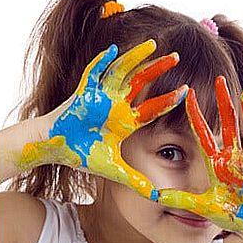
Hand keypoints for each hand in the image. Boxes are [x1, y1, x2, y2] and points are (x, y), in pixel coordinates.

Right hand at [18, 39, 187, 199]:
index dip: (168, 100)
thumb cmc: (82, 155)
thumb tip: (155, 198)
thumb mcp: (113, 169)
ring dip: (136, 58)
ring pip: (122, 72)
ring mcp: (100, 96)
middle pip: (141, 82)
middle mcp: (117, 105)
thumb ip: (134, 180)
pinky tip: (113, 50)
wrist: (55, 149)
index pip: (152, 108)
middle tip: (177, 56)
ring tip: (152, 45)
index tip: (187, 91)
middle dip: (158, 69)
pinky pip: (92, 74)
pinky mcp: (82, 93)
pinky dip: (101, 62)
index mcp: (126, 121)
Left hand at [158, 76, 242, 242]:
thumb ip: (181, 200)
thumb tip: (153, 196)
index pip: (203, 135)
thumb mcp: (203, 207)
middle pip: (228, 125)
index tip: (188, 94)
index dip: (195, 115)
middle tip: (220, 79)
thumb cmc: (231, 214)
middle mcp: (234, 159)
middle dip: (224, 102)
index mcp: (217, 164)